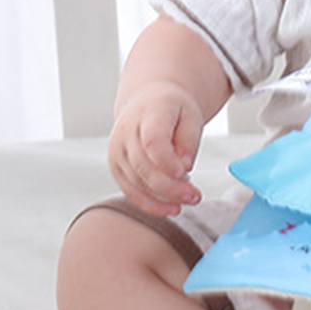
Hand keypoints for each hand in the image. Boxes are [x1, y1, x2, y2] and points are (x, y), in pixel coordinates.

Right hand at [108, 83, 204, 216]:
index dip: (168, 162)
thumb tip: (185, 167)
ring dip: (163, 197)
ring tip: (189, 199)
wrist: (147, 101)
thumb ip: (189, 139)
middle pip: (143, 166)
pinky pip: (130, 191)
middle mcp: (126, 132)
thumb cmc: (172, 108)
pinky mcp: (116, 166)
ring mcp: (117, 150)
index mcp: (148, 113)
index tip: (186, 172)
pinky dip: (150, 204)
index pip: (152, 141)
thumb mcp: (191, 115)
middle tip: (195, 196)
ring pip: (136, 182)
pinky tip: (170, 209)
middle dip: (171, 187)